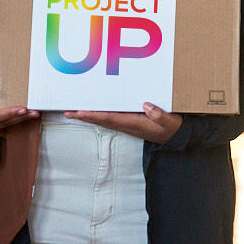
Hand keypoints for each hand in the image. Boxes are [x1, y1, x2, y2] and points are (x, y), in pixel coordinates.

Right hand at [0, 70, 36, 134]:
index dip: (8, 113)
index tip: (22, 109)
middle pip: (0, 123)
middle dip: (18, 118)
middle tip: (34, 112)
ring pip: (1, 126)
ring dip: (18, 120)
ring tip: (33, 114)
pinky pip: (0, 126)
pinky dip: (12, 120)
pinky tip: (23, 116)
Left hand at [65, 103, 183, 143]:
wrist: (177, 138)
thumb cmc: (173, 128)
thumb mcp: (170, 121)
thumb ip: (159, 114)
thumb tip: (145, 106)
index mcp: (135, 123)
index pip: (109, 118)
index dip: (93, 115)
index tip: (79, 112)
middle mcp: (128, 125)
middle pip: (101, 120)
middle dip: (84, 116)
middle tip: (67, 112)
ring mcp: (128, 125)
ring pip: (104, 119)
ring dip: (88, 116)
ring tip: (74, 112)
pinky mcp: (130, 122)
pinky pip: (110, 118)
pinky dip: (99, 114)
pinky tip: (93, 111)